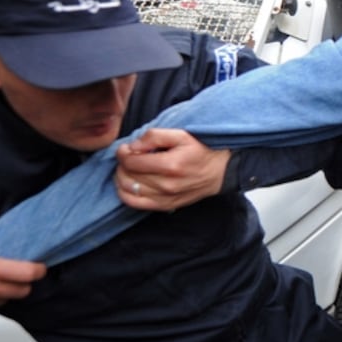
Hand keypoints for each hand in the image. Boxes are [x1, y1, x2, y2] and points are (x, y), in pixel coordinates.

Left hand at [115, 128, 230, 209]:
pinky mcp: (165, 206)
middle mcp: (166, 185)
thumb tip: (132, 146)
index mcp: (170, 165)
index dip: (122, 153)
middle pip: (127, 176)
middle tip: (128, 156)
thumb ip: (154, 136)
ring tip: (128, 169)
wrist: (220, 172)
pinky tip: (129, 184)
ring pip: (128, 190)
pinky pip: (135, 204)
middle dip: (122, 164)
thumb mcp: (181, 135)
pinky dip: (125, 193)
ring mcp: (165, 198)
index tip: (126, 147)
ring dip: (121, 178)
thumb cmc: (201, 151)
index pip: (131, 162)